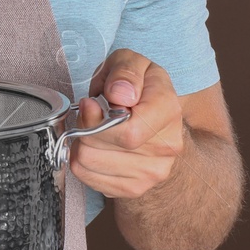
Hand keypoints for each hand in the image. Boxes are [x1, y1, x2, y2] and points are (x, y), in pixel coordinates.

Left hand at [67, 48, 186, 201]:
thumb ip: (125, 72)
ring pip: (90, 163)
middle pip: (102, 149)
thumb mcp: (132, 62)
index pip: (129, 133)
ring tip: (92, 128)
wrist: (157, 118)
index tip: (89, 103)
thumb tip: (120, 94)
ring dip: (80, 143)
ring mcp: (153, 172)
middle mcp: (167, 147)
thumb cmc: (139, 87)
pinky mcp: (135, 187)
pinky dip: (82, 161)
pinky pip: (89, 179)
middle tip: (89, 113)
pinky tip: (94, 146)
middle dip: (83, 127)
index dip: (97, 120)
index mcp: (168, 111)